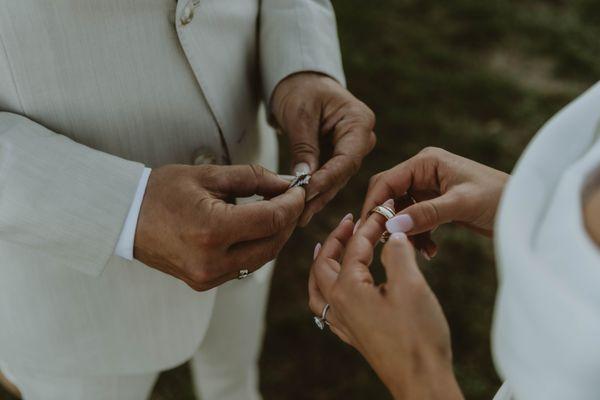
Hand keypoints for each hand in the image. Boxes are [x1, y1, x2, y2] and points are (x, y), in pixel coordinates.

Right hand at [134, 164, 304, 290]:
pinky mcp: (204, 283)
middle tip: (293, 199)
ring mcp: (207, 276)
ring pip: (262, 258)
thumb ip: (253, 178)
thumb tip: (286, 185)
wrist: (124, 218)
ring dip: (276, 235)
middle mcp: (211, 260)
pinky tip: (258, 229)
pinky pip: (244, 267)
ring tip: (278, 211)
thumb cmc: (161, 191)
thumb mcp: (208, 175)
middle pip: (273, 243)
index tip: (299, 189)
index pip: (271, 220)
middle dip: (289, 220)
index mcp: (211, 230)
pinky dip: (258, 247)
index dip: (292, 204)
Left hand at [271, 72, 375, 225]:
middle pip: (342, 174)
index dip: (326, 180)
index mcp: (359, 122)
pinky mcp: (339, 159)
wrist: (301, 82)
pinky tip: (298, 209)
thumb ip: (304, 146)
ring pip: (335, 181)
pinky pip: (327, 179)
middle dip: (320, 195)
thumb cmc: (301, 89)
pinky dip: (313, 192)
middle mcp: (361, 139)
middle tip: (298, 215)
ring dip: (315, 199)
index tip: (305, 194)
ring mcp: (351, 151)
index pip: (347, 159)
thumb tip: (304, 178)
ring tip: (295, 218)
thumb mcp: (299, 114)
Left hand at [308, 211, 462, 399]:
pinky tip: (338, 287)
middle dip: (334, 239)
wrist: (422, 382)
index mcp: (348, 289)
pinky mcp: (353, 335)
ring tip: (327, 249)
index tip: (384, 211)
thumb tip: (393, 235)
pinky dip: (326, 288)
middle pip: (323, 264)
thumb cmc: (417, 337)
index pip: (354, 247)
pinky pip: (326, 306)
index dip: (370, 226)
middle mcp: (338, 306)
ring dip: (322, 263)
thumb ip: (398, 254)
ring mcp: (343, 323)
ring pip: (318, 287)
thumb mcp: (411, 286)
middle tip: (349, 222)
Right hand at [361, 147, 508, 237]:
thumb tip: (392, 226)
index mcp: (426, 162)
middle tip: (385, 243)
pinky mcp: (437, 205)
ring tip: (420, 250)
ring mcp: (430, 189)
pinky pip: (416, 221)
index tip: (367, 230)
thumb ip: (426, 213)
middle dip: (388, 220)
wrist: (528, 209)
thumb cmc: (500, 197)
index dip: (374, 204)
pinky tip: (431, 251)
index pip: (387, 181)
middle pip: (390, 195)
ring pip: (402, 212)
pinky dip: (419, 236)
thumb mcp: (461, 204)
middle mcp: (424, 172)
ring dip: (406, 232)